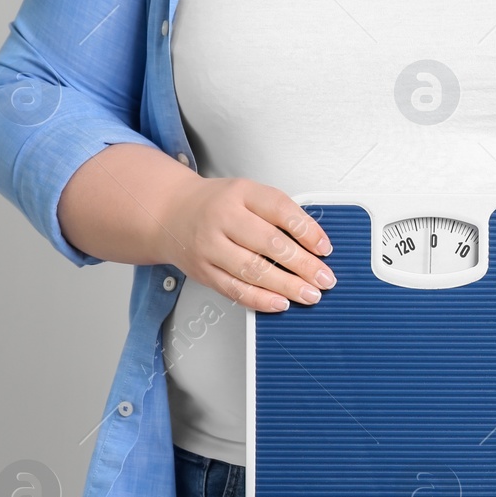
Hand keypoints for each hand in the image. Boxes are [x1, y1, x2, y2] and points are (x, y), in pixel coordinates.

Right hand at [155, 176, 333, 312]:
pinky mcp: (203, 271)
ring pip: (254, 270)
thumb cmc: (217, 204)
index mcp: (241, 193)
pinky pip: (235, 290)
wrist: (170, 212)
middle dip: (304, 264)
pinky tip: (281, 303)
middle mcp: (223, 218)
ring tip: (310, 294)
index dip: (307, 231)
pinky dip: (261, 299)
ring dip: (287, 286)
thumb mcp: (248, 194)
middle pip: (270, 243)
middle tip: (325, 278)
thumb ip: (278, 213)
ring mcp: (210, 246)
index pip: (280, 209)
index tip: (325, 248)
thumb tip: (314, 243)